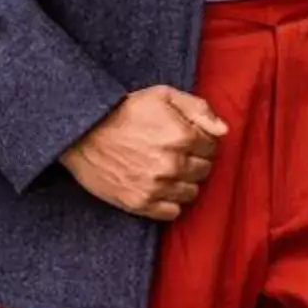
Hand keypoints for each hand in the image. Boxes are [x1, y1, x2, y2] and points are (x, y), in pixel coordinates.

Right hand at [61, 86, 224, 220]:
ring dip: (185, 182)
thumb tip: (224, 130)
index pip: (212, 147)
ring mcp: (155, 186)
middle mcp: (171, 164)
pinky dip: (171, 202)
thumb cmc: (125, 111)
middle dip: (196, 161)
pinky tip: (162, 188)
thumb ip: (198, 109)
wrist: (83, 132)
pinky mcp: (139, 203)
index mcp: (181, 136)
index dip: (203, 142)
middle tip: (179, 154)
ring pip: (192, 193)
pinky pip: (172, 212)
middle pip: (204, 171)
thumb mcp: (163, 95)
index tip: (190, 139)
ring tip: (170, 171)